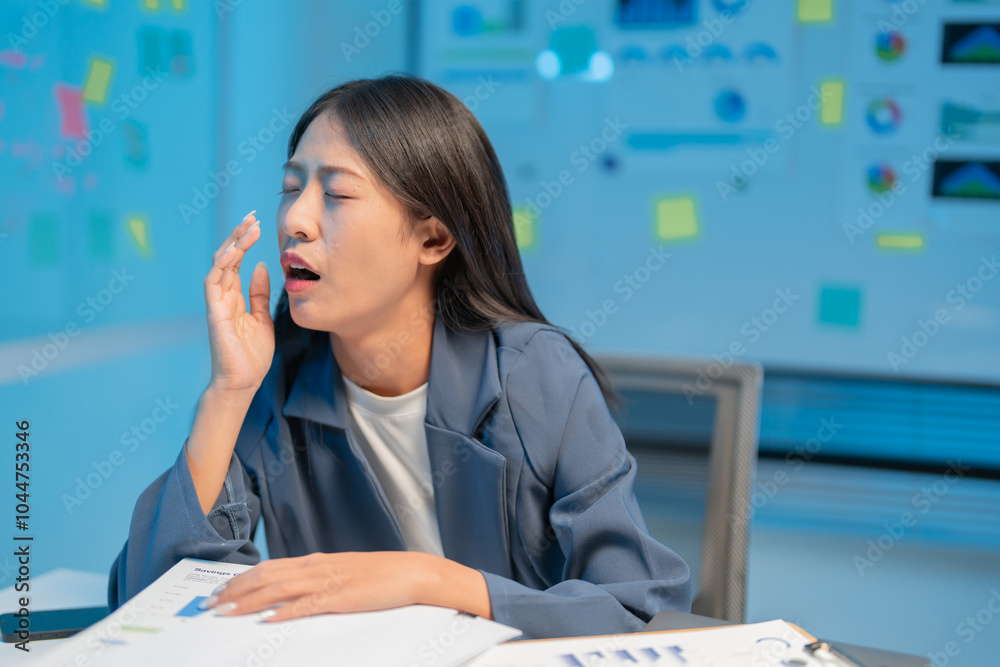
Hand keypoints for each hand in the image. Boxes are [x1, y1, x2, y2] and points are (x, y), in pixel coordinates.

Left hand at [198, 551, 491, 621]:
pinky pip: (307, 605)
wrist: (412, 571)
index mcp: (316, 561)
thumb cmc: (380, 575)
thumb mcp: (343, 573)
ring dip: (248, 601)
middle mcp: (316, 567)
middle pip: (265, 576)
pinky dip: (284, 612)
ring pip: (278, 589)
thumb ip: (317, 579)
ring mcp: (328, 581)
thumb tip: (291, 592)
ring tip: (225, 612)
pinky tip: (268, 620)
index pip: (268, 567)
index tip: (219, 590)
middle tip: (209, 604)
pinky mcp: (341, 598)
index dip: (240, 579)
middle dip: (234, 591)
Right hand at [204, 210, 274, 394]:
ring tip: (249, 227)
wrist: (242, 382)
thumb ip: (260, 293)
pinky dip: (224, 263)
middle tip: (253, 216)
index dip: (245, 241)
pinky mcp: (215, 312)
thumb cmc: (252, 355)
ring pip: (219, 264)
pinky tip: (237, 250)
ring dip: (233, 243)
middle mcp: (222, 297)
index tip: (258, 223)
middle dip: (238, 235)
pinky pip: (214, 281)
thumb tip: (263, 267)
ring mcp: (216, 303)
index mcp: (233, 298)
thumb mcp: (263, 318)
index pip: (236, 262)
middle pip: (226, 257)